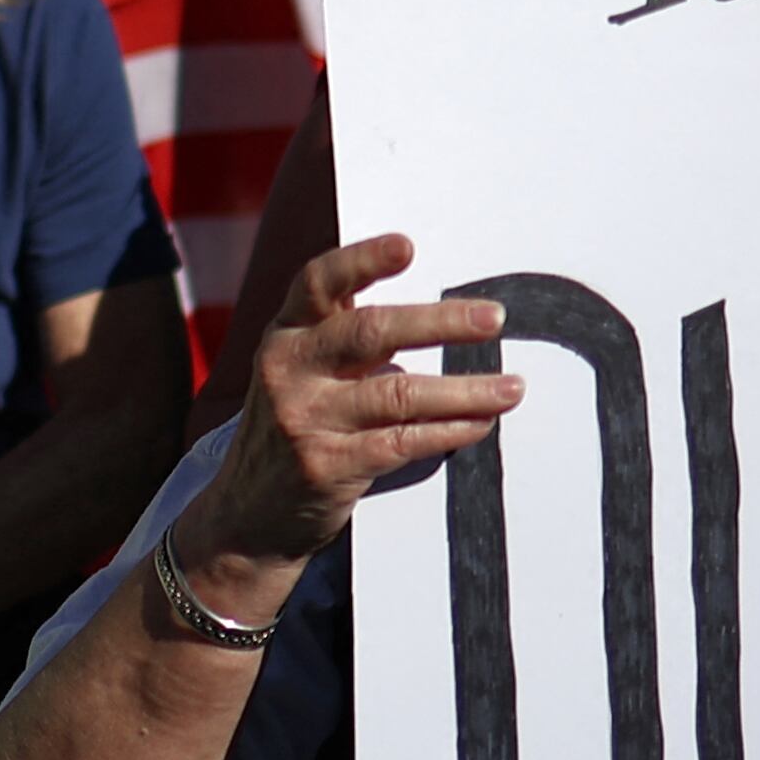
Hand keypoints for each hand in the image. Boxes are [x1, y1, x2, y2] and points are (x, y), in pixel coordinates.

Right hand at [186, 236, 517, 585]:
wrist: (247, 513)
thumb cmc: (296, 428)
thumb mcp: (302, 372)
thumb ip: (348, 342)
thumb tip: (444, 316)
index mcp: (285, 334)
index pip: (319, 283)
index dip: (362, 260)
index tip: (408, 246)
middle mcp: (287, 368)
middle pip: (369, 332)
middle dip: (439, 322)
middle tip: (493, 318)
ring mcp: (303, 418)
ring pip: (398, 393)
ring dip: (465, 390)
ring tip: (512, 387)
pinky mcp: (325, 465)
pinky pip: (401, 441)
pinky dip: (448, 431)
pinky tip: (479, 423)